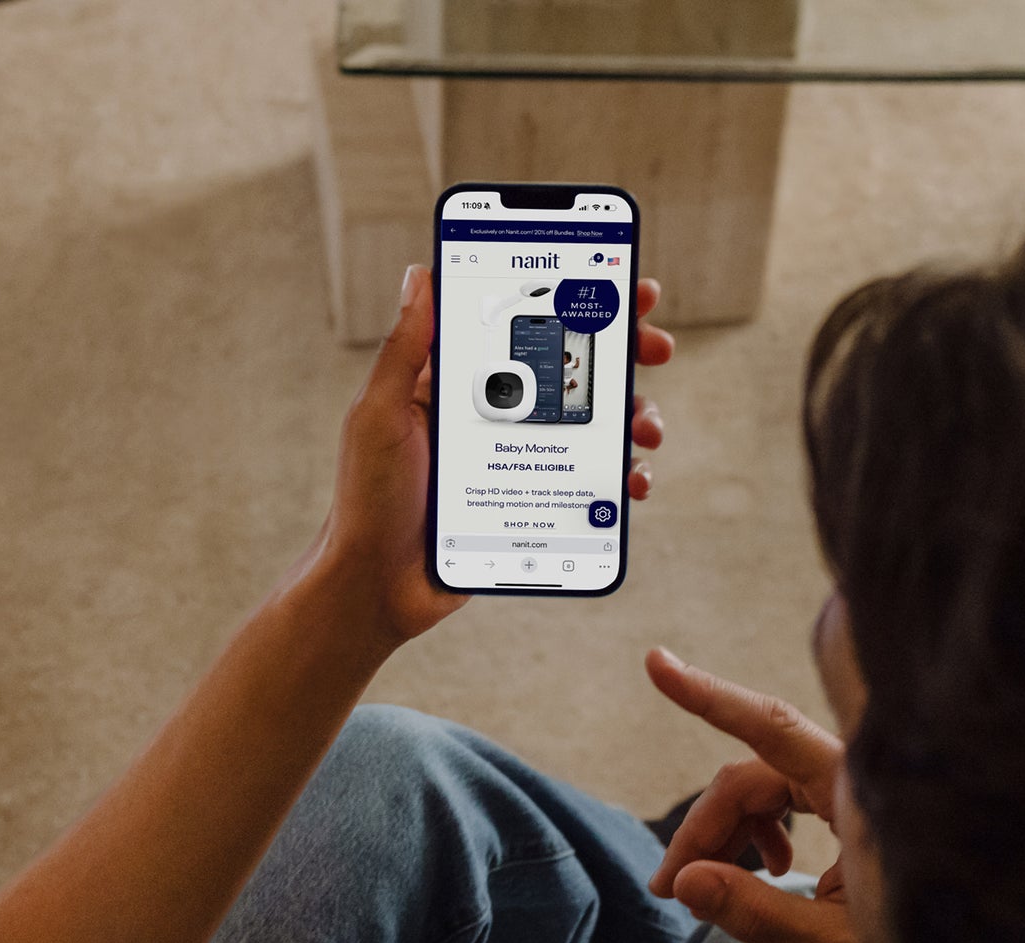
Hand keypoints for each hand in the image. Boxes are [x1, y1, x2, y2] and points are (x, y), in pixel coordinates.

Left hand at [310, 273, 675, 644]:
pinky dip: (619, 474)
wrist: (377, 586)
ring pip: (589, 423)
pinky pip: (587, 479)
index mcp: (454, 383)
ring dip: (630, 415)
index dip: (571, 300)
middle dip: (623, 353)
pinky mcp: (531, 500)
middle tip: (657, 349)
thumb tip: (421, 274)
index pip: (520, 325)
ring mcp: (516, 457)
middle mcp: (491, 414)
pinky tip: (632, 478)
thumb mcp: (380, 415)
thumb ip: (404, 349)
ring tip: (644, 426)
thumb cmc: (367, 499)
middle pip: (570, 369)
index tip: (620, 284)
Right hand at [643, 647, 902, 942]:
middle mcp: (856, 774)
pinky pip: (788, 797)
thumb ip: (756, 912)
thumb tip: (685, 882)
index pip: (771, 730)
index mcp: (861, 791)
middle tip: (667, 889)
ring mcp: (855, 785)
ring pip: (763, 788)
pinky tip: (770, 872)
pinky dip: (760, 831)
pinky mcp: (855, 800)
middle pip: (750, 777)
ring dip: (725, 835)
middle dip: (702, 829)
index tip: (658, 664)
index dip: (710, 696)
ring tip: (702, 891)